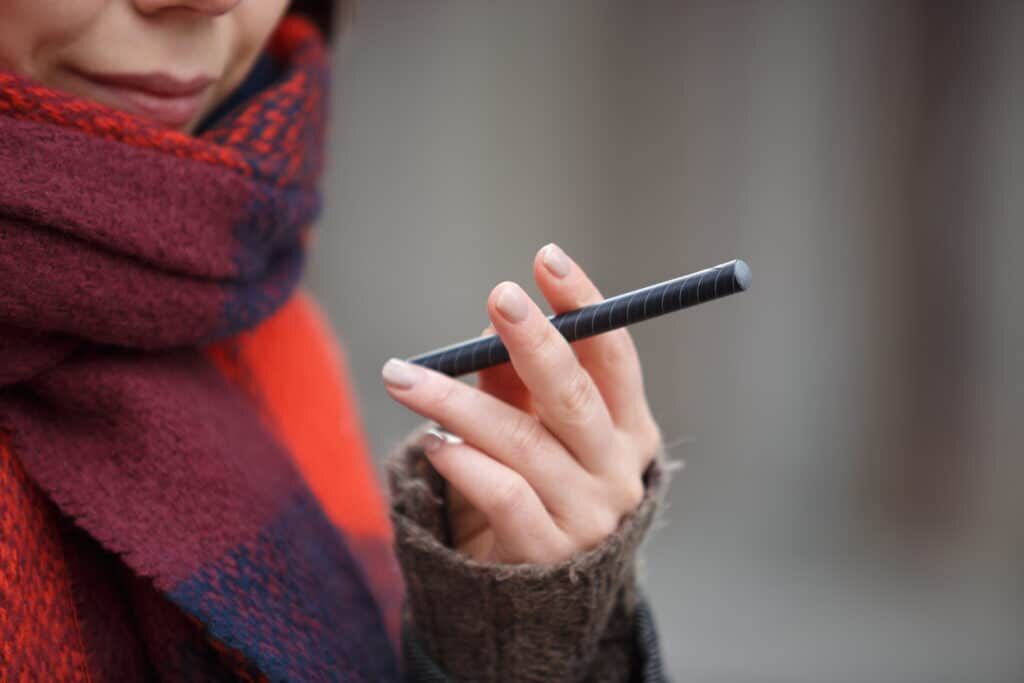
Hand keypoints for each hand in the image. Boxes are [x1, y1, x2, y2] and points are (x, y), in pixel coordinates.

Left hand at [381, 243, 663, 564]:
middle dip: (535, 341)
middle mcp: (619, 472)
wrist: (538, 601)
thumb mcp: (537, 432)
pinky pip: (500, 493)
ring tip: (404, 378)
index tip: (547, 260)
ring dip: (458, 402)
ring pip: (522, 442)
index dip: (585, 306)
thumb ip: (517, 382)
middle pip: (575, 396)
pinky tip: (433, 444)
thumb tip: (490, 322)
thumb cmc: (539, 493)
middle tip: (497, 296)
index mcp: (630, 430)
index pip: (615, 357)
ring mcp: (589, 517)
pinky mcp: (548, 554)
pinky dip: (462, 461)